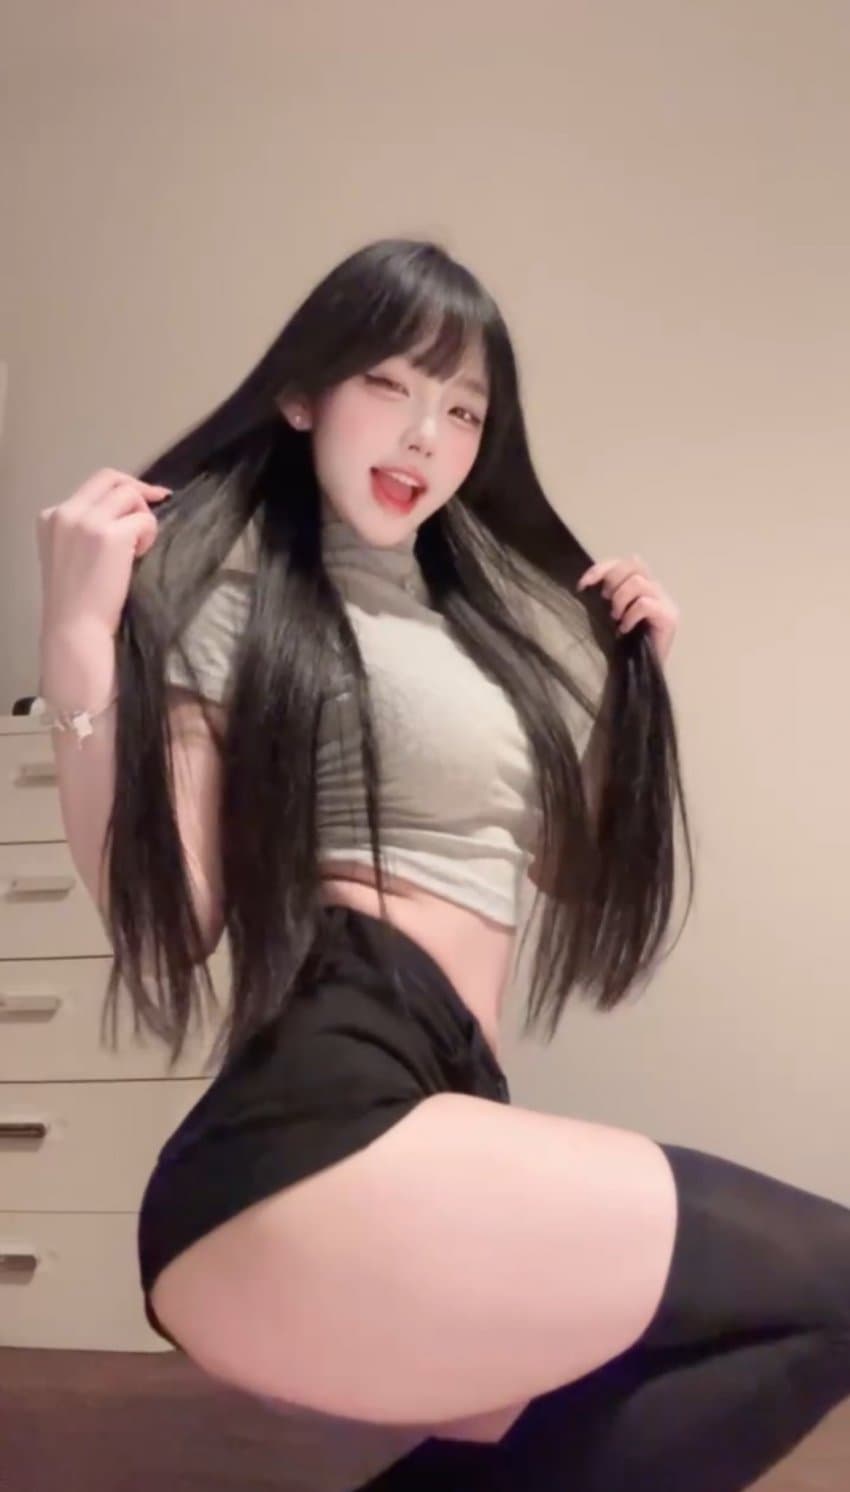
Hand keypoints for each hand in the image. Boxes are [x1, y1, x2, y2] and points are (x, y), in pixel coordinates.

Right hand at [37, 468, 171, 640]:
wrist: (74, 627)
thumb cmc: (76, 599)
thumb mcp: (66, 553)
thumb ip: (83, 528)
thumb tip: (123, 510)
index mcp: (51, 516)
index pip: (93, 485)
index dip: (122, 488)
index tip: (142, 500)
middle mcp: (66, 512)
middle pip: (111, 478)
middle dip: (138, 490)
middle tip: (158, 504)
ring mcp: (88, 521)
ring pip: (130, 495)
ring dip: (143, 517)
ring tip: (138, 548)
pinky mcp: (110, 535)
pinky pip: (145, 519)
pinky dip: (149, 534)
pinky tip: (139, 556)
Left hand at [577, 553, 679, 665]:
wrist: (641, 675)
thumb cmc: (623, 647)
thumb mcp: (608, 616)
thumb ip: (604, 598)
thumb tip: (583, 585)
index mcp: (641, 586)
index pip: (625, 562)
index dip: (602, 568)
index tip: (582, 585)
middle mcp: (655, 589)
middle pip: (635, 562)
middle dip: (613, 579)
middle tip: (604, 601)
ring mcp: (665, 602)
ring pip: (638, 582)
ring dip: (620, 599)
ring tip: (615, 618)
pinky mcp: (669, 617)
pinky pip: (645, 604)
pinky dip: (630, 615)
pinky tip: (624, 629)